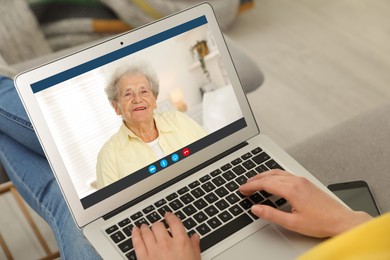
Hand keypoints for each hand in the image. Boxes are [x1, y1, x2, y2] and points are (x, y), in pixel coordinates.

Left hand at [132, 212, 200, 259]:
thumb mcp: (195, 258)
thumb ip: (195, 246)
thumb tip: (195, 237)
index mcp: (181, 242)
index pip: (174, 222)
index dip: (170, 216)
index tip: (168, 215)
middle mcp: (166, 244)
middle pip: (159, 225)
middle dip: (158, 224)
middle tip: (158, 225)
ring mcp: (154, 251)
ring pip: (147, 232)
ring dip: (146, 227)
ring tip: (145, 226)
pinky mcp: (143, 259)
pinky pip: (137, 242)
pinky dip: (135, 234)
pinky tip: (135, 230)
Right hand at [239, 170, 371, 237]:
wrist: (341, 221)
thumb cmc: (321, 222)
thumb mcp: (292, 223)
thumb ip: (271, 214)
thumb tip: (256, 208)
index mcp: (292, 190)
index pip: (265, 183)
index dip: (251, 186)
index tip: (242, 189)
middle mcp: (297, 181)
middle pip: (270, 175)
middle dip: (255, 179)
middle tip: (245, 185)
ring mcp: (302, 180)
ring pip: (278, 173)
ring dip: (264, 176)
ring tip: (255, 181)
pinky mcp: (306, 182)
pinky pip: (285, 174)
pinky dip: (274, 176)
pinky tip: (272, 181)